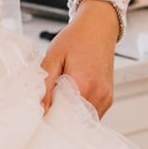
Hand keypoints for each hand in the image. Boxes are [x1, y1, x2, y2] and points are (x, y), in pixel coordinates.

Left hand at [41, 0, 120, 116]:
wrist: (99, 27)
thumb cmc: (77, 38)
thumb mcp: (54, 56)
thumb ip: (46, 84)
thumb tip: (39, 108)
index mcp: (84, 84)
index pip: (63, 116)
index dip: (49, 117)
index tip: (39, 114)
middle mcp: (98, 94)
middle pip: (74, 121)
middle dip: (59, 118)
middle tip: (48, 106)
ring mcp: (105, 98)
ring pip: (84, 120)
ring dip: (71, 115)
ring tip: (60, 98)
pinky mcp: (108, 98)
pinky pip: (92, 115)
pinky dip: (80, 112)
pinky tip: (72, 98)